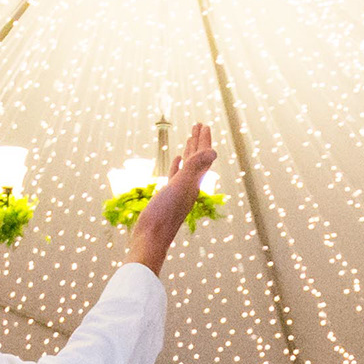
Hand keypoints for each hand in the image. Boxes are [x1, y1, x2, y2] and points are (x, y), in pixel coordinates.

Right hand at [124, 123, 218, 274]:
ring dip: (189, 152)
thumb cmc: (164, 214)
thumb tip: (213, 151)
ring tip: (189, 139)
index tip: (204, 124)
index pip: (202, 156)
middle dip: (198, 142)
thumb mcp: (179, 187)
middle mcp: (189, 186)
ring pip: (187, 167)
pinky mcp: (167, 197)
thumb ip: (194, 168)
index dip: (204, 140)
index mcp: (193, 182)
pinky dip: (177, 166)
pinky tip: (176, 159)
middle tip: (199, 125)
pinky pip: (175, 176)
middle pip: (197, 159)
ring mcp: (178, 191)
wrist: (150, 239)